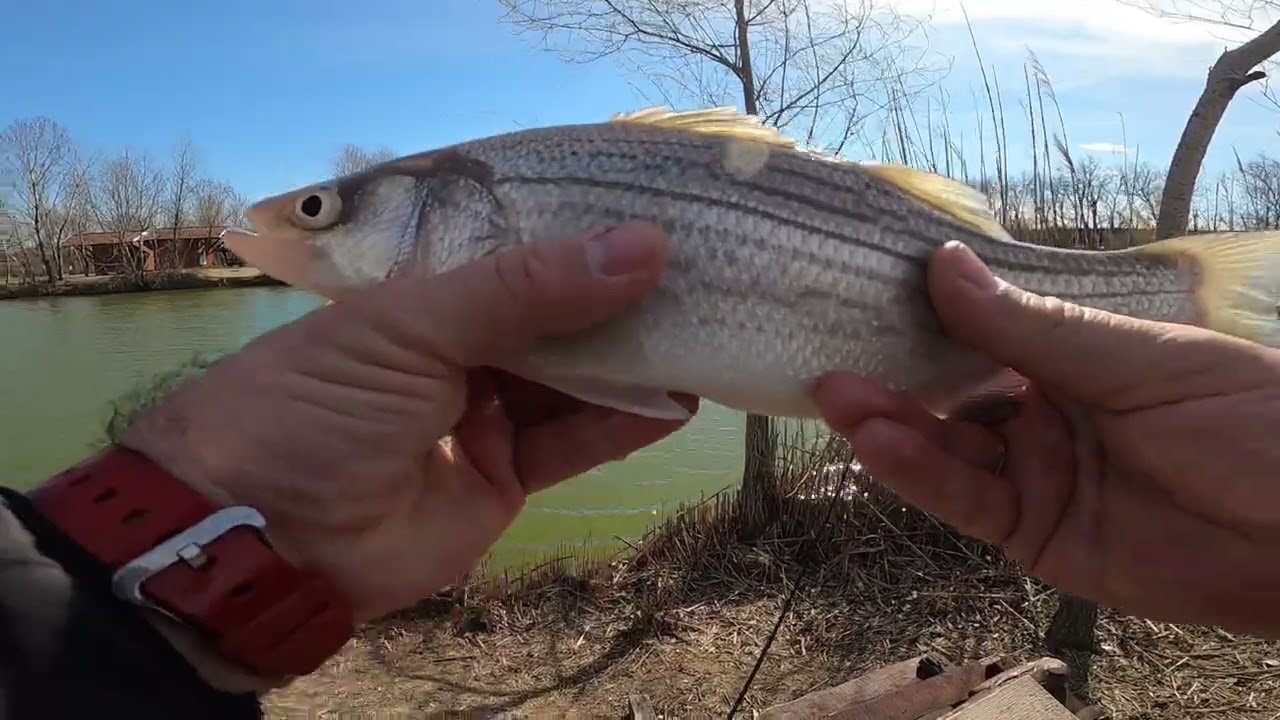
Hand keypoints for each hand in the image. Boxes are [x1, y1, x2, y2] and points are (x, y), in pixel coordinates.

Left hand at [120, 222, 693, 628]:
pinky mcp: (503, 478)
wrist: (261, 541)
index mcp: (422, 291)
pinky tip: (677, 399)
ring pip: (573, 377)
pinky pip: (573, 442)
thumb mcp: (413, 325)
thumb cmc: (317, 403)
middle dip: (619, 295)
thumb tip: (643, 246)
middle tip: (700, 268)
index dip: (580, 230)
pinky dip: (623, 424)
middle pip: (554, 314)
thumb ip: (527, 289)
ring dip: (633, 357)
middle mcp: (456, 346)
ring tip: (705, 325)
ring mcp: (481, 412)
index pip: (515, 246)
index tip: (654, 209)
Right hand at [814, 241, 1279, 638]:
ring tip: (837, 394)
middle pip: (952, 395)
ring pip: (948, 450)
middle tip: (828, 351)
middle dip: (893, 375)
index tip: (863, 290)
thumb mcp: (1141, 363)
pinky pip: (968, 503)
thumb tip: (943, 263)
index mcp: (1075, 359)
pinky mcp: (1034, 539)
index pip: (982, 332)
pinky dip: (921, 476)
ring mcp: (1036, 478)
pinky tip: (881, 446)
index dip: (924, 315)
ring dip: (891, 425)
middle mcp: (1044, 414)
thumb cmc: (1247, 422)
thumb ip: (1035, 328)